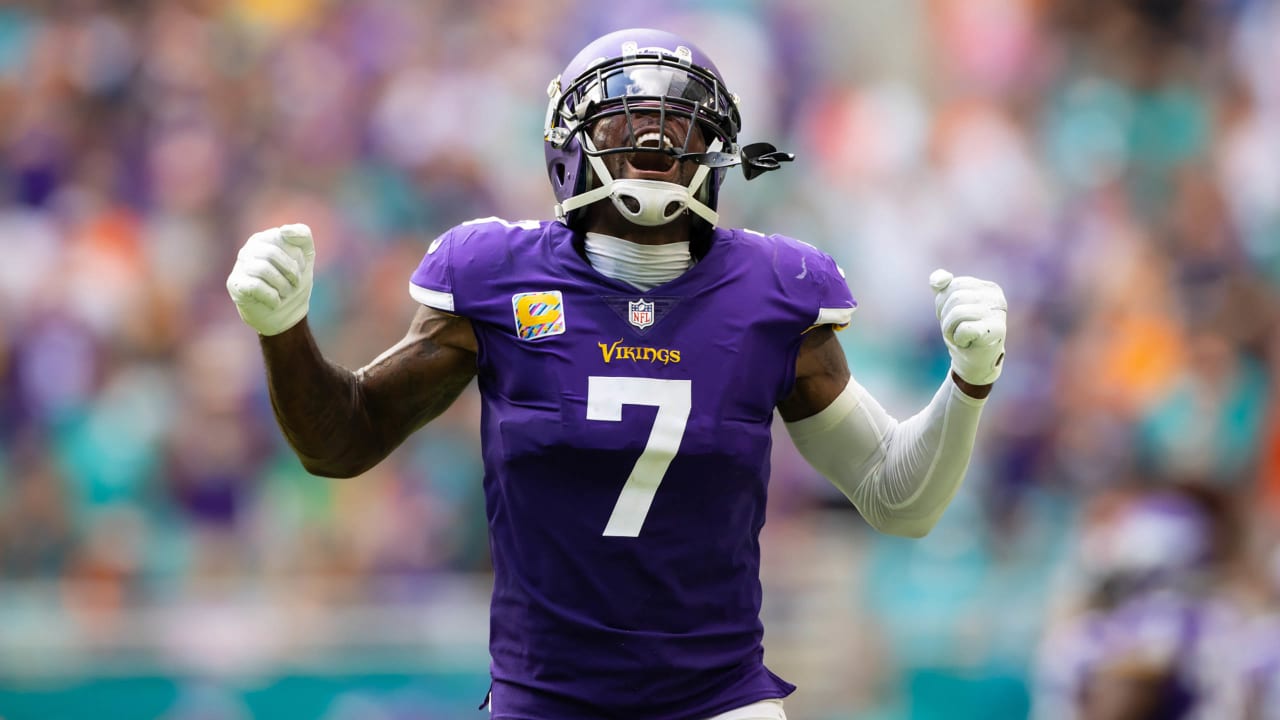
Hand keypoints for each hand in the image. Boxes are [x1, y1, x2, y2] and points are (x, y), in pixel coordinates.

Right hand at [226, 223, 315, 335]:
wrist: (286, 313)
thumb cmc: (294, 282)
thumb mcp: (307, 256)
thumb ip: (302, 235)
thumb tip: (284, 229)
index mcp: (265, 238)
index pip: (284, 237)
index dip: (298, 256)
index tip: (301, 269)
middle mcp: (249, 249)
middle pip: (272, 253)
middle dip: (291, 272)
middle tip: (295, 284)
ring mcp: (239, 266)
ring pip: (263, 269)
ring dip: (283, 286)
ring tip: (285, 293)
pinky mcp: (235, 284)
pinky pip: (255, 286)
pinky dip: (272, 297)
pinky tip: (275, 302)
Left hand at [929, 269, 1005, 386]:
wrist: (974, 360)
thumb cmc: (962, 330)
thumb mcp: (949, 305)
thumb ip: (943, 287)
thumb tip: (937, 280)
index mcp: (988, 287)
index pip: (954, 285)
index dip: (944, 302)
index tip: (953, 316)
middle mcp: (997, 297)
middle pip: (955, 297)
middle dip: (946, 317)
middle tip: (956, 329)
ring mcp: (999, 313)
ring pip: (957, 313)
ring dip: (950, 329)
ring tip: (961, 336)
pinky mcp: (997, 330)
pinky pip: (964, 329)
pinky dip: (959, 338)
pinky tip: (968, 342)